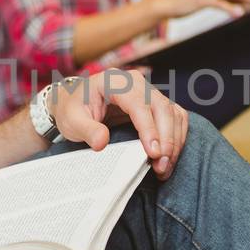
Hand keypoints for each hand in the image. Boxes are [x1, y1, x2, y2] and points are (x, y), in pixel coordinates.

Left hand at [50, 68, 187, 179]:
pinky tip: (169, 158)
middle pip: (162, 107)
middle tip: (161, 166)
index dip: (149, 128)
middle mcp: (137, 83)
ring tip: (164, 167)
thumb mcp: (72, 120)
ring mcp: (149, 92)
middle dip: (166, 139)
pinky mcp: (156, 104)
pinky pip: (176, 118)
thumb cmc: (73, 110)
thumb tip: (102, 143)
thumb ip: (86, 130)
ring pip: (173, 114)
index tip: (153, 153)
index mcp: (115, 81)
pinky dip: (177, 139)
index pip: (139, 103)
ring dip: (174, 142)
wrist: (75, 103)